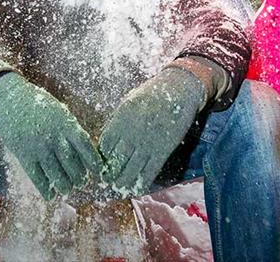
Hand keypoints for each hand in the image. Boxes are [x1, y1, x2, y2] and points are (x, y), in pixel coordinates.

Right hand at [0, 72, 102, 199]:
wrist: (7, 98)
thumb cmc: (35, 103)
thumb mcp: (57, 111)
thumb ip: (69, 128)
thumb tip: (83, 148)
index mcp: (66, 123)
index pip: (85, 146)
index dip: (93, 161)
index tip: (98, 171)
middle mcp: (55, 137)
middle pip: (72, 164)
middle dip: (79, 176)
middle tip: (81, 182)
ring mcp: (39, 147)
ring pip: (57, 174)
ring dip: (64, 185)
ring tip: (67, 189)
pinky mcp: (23, 154)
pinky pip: (37, 177)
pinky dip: (45, 188)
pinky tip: (49, 194)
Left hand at [99, 67, 205, 194]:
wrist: (178, 91)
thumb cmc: (151, 95)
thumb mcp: (128, 103)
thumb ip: (116, 122)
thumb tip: (105, 143)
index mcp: (121, 120)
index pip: (104, 146)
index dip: (101, 158)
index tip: (101, 163)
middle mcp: (132, 133)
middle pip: (114, 162)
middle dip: (108, 174)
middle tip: (107, 180)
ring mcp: (147, 144)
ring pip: (129, 172)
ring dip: (122, 183)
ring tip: (119, 186)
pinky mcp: (162, 151)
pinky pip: (148, 173)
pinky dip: (140, 184)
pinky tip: (135, 188)